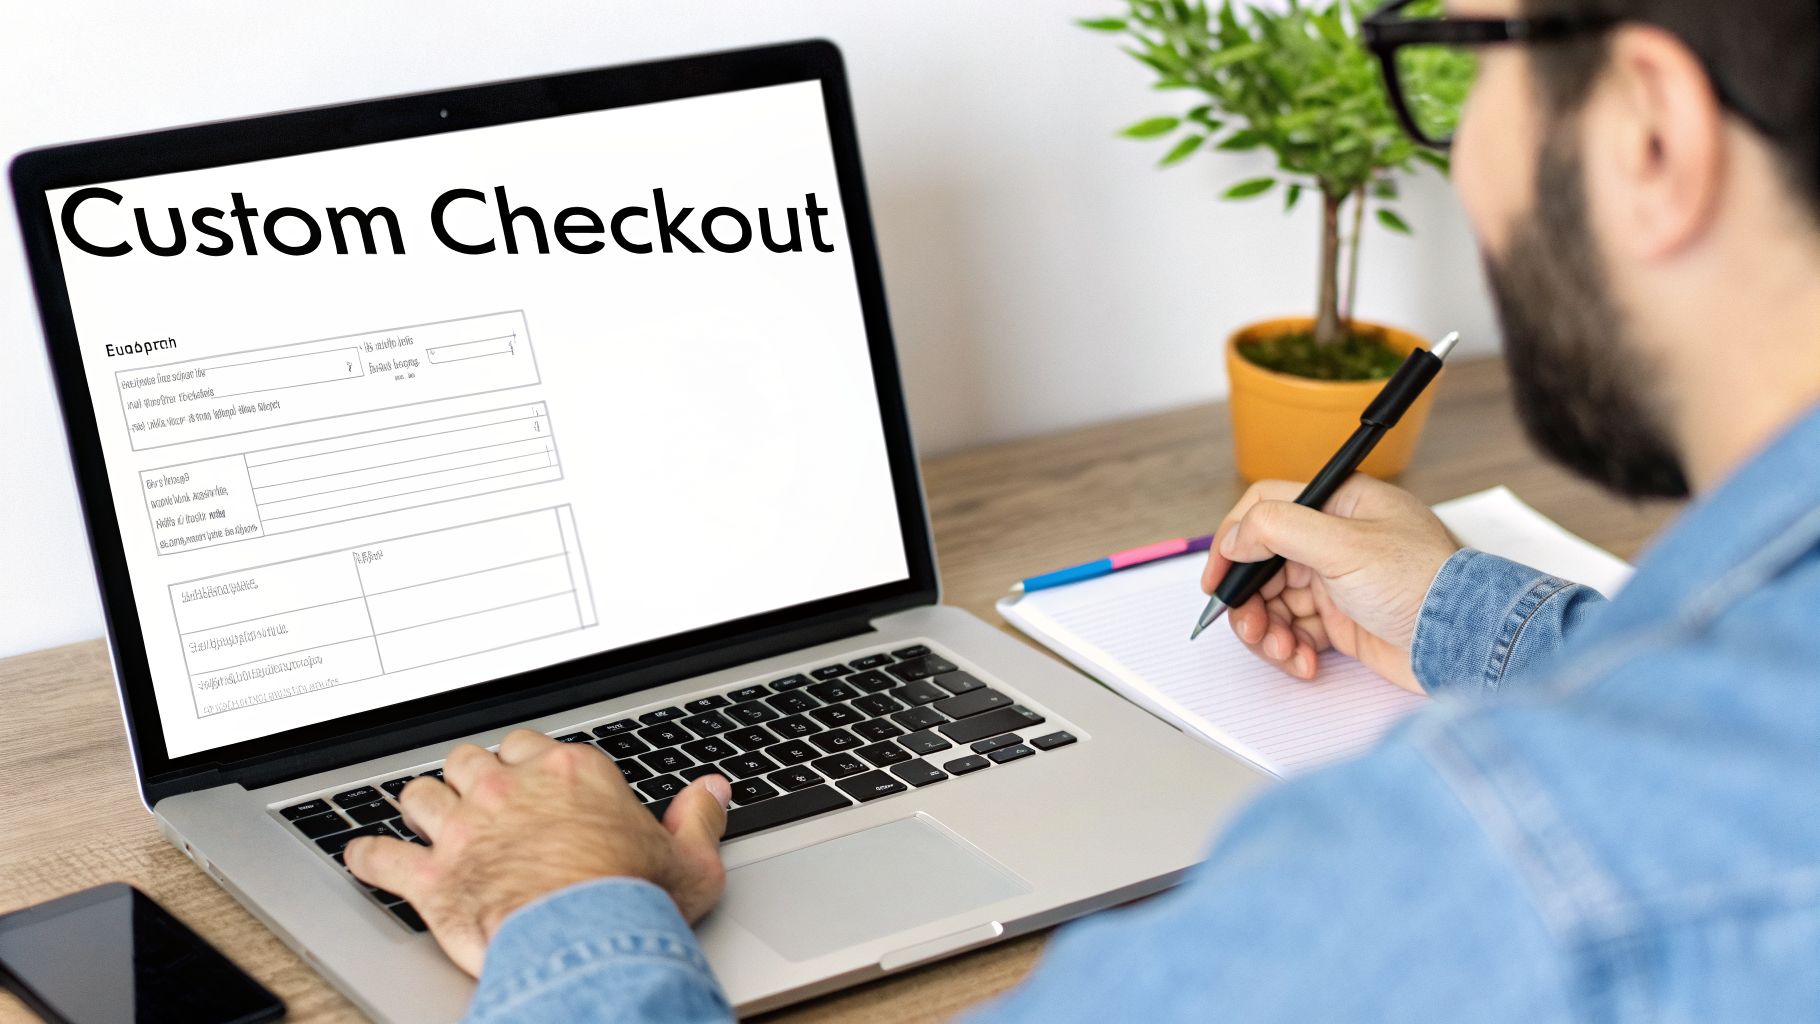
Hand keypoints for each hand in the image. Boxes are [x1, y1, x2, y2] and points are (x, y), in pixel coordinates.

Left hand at [346, 729, 731, 976]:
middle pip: (470, 758)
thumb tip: (713, 792)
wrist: (587, 941)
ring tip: (423, 815)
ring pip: (421, 794)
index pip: (533, 744)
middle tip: (475, 793)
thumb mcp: (689, 860)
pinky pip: (381, 858)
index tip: (530, 777)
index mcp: (568, 774)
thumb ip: (698, 819)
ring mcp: (464, 830)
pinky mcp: (431, 876)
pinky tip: (363, 858)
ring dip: (422, 805)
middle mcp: (509, 790)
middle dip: (469, 775)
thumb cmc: (633, 900)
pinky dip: (369, 858)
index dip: (527, 762)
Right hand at [1201, 475, 1458, 692]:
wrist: (1464, 642)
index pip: (1265, 509)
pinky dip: (1290, 649)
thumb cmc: (1423, 583)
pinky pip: (1295, 632)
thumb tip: (1235, 537)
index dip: (1233, 541)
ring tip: (1283, 650)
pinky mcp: (1342, 621)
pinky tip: (1305, 663)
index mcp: (1338, 504)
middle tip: (1251, 627)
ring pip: (1274, 602)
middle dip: (1250, 601)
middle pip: (1262, 564)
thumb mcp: (1344, 545)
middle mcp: (1334, 539)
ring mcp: (1337, 582)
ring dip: (1268, 630)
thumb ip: (1280, 530)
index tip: (1217, 577)